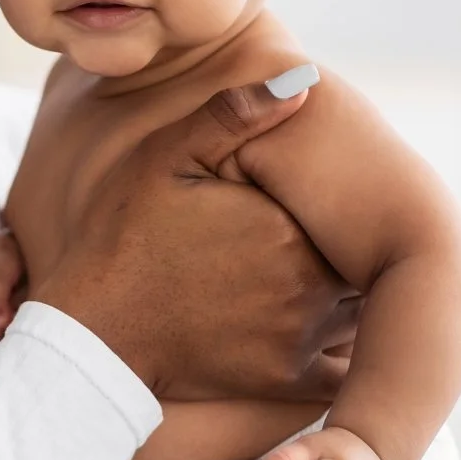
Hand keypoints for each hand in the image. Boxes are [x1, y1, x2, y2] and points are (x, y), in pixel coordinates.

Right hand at [27, 70, 359, 401]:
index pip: (350, 205)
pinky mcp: (288, 377)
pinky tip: (332, 326)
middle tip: (354, 228)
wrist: (96, 337)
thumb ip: (234, 116)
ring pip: (363, 306)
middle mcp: (308, 282)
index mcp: (287, 224)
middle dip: (360, 242)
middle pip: (364, 255)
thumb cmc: (123, 239)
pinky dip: (351, 349)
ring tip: (346, 271)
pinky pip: (346, 365)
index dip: (346, 197)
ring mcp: (301, 334)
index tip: (335, 191)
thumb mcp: (165, 159)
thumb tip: (303, 82)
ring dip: (358, 290)